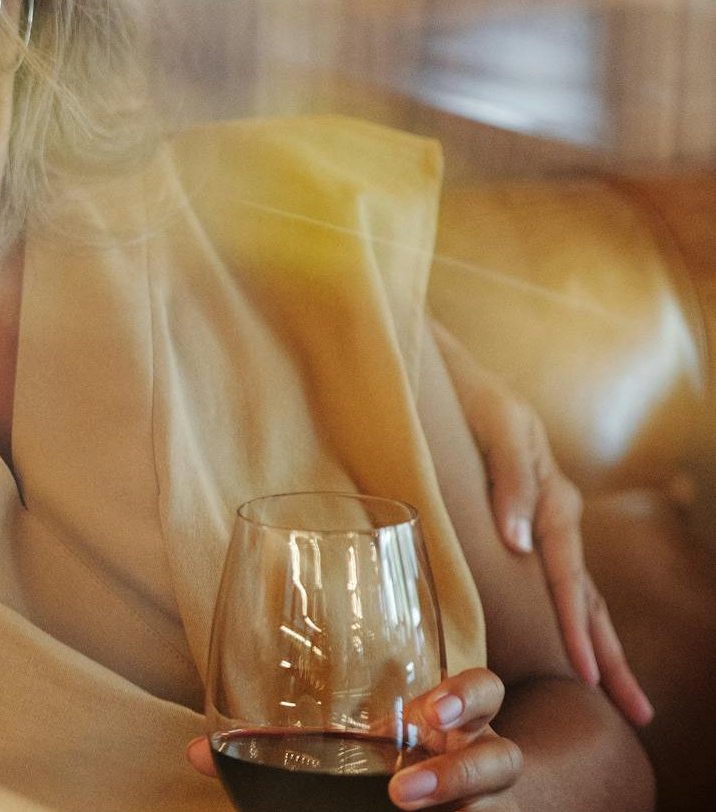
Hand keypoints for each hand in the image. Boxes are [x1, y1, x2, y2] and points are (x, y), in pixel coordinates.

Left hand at [184, 669, 522, 809]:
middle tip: (403, 789)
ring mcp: (492, 804)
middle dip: (462, 768)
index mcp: (452, 721)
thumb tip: (194, 753)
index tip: (423, 714)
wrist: (465, 800)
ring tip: (404, 808)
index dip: (464, 697)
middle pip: (502, 756)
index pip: (485, 691)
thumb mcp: (352, 744)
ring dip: (456, 803)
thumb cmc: (392, 759)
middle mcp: (482, 758)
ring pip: (497, 805)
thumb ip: (282, 745)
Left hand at [432, 321, 652, 726]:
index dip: (573, 625)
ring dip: (600, 645)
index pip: (566, 573)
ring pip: (582, 594)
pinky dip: (575, 617)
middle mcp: (558, 516)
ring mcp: (549, 523)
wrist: (453, 376)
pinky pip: (561, 579)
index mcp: (551, 497)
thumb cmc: (470, 400)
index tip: (586, 672)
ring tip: (624, 699)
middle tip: (634, 711)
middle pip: (588, 596)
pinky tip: (579, 650)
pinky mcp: (532, 524)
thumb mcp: (494, 426)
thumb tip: (518, 541)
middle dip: (608, 655)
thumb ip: (510, 480)